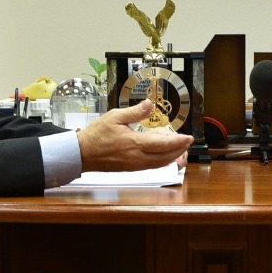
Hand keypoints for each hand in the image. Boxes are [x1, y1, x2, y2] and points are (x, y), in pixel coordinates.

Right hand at [76, 99, 191, 171]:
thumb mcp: (115, 117)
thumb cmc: (96, 135)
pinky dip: (162, 160)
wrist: (83, 154)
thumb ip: (135, 112)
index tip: (189, 137)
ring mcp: (135, 165)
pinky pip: (152, 166)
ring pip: (160, 163)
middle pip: (166, 157)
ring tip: (178, 147)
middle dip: (180, 150)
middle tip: (187, 142)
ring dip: (172, 156)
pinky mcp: (132, 169)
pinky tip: (163, 154)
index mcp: (135, 143)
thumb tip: (149, 104)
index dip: (178, 141)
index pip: (163, 144)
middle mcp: (137, 157)